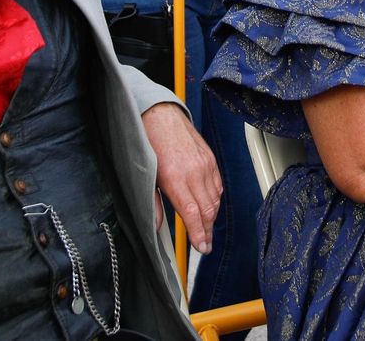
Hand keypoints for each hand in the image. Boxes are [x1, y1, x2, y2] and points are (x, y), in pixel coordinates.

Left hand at [140, 103, 221, 253]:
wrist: (161, 116)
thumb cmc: (150, 143)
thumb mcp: (146, 175)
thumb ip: (152, 203)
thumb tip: (155, 226)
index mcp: (176, 178)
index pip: (192, 214)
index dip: (198, 234)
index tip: (202, 247)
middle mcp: (194, 172)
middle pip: (207, 210)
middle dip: (207, 231)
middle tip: (205, 246)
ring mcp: (205, 165)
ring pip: (215, 199)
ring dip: (212, 217)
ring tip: (207, 230)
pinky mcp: (211, 159)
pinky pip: (218, 185)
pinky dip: (216, 199)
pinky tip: (210, 206)